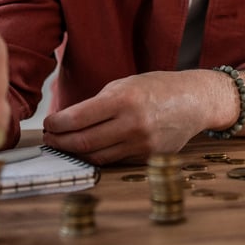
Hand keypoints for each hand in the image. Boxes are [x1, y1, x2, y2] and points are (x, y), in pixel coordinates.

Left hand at [41, 70, 220, 164]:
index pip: (78, 118)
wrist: (195, 100)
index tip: (48, 124)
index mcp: (124, 99)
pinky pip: (115, 160)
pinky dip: (98, 156)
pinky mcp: (148, 157)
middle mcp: (133, 124)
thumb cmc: (157, 88)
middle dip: (60, 142)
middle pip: (84, 142)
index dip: (56, 124)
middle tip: (50, 138)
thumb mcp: (125, 84)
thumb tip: (67, 120)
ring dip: (76, 153)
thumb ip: (98, 102)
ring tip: (65, 145)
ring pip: (97, 157)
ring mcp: (142, 144)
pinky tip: (89, 150)